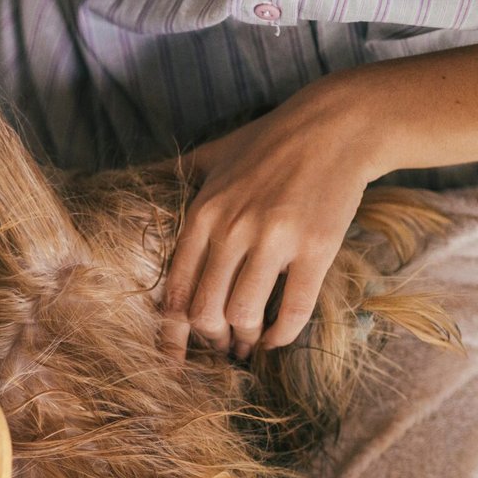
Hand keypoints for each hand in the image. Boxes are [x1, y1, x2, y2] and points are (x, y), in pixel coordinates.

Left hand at [161, 82, 384, 360]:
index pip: (175, 288)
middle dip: (210, 340)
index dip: (173, 332)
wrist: (338, 124)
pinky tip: (277, 339)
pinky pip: (293, 310)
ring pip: (243, 315)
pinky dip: (282, 336)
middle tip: (221, 347)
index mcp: (203, 213)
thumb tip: (139, 180)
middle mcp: (232, 229)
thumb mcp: (216, 153)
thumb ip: (179, 174)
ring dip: (244, 340)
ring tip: (249, 344)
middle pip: (205, 311)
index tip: (177, 353)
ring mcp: (275, 239)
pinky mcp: (316, 248)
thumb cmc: (273, 140)